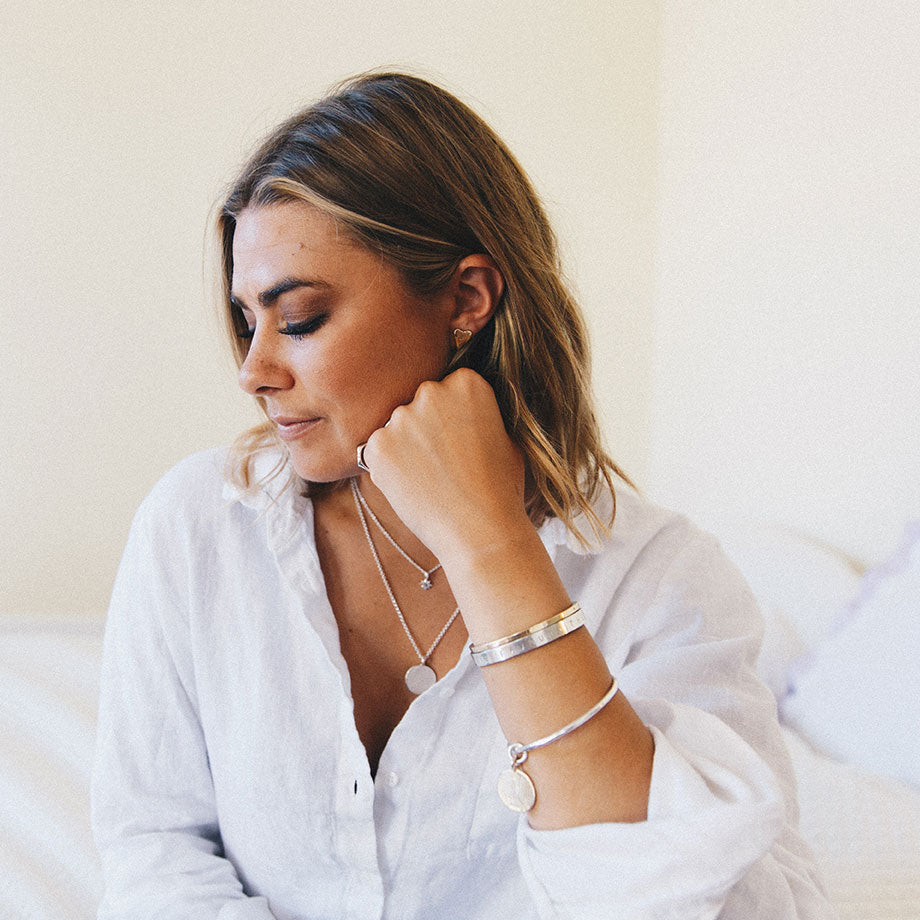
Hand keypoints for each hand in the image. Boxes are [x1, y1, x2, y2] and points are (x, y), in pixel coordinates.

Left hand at [359, 369, 531, 564]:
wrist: (480, 530)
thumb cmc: (500, 488)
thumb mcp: (506, 437)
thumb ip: (480, 414)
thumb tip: (464, 412)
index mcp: (467, 382)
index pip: (448, 388)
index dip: (453, 416)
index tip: (460, 439)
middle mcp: (431, 391)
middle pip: (419, 404)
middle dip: (426, 427)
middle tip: (443, 462)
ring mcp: (401, 417)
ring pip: (397, 428)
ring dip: (406, 447)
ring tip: (430, 479)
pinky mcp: (378, 445)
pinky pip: (377, 450)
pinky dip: (389, 467)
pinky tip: (413, 487)